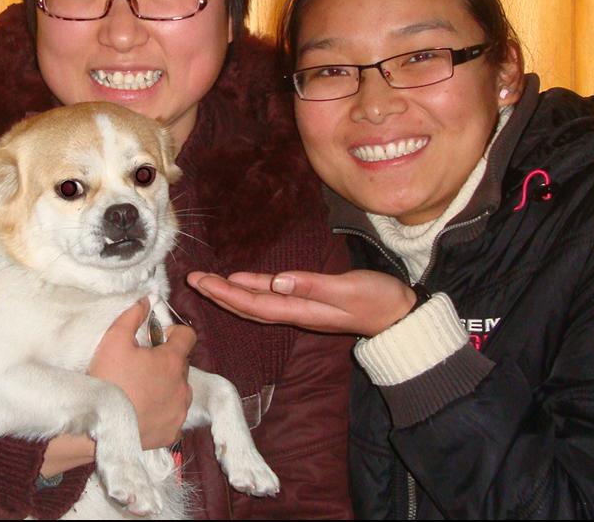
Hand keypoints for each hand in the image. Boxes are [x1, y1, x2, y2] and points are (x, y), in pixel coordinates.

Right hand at [89, 298, 194, 449]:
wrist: (100, 427)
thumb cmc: (108, 380)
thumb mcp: (114, 340)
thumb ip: (132, 316)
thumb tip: (146, 300)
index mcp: (172, 361)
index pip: (188, 335)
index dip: (172, 333)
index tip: (154, 339)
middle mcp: (183, 386)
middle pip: (181, 364)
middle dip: (165, 361)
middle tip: (140, 366)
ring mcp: (180, 411)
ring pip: (180, 391)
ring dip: (166, 386)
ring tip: (140, 390)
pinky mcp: (173, 432)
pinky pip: (173, 415)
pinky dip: (162, 411)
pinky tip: (143, 410)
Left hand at [187, 269, 414, 337]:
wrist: (400, 314)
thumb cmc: (378, 300)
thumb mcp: (348, 290)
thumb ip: (312, 285)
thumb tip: (276, 281)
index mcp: (301, 311)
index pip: (254, 304)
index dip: (226, 293)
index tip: (203, 282)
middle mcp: (295, 312)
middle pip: (248, 305)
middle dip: (219, 294)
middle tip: (192, 279)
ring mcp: (301, 308)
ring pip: (257, 301)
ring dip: (231, 291)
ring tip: (207, 280)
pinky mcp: (308, 300)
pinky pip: (272, 296)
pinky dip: (253, 288)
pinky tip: (242, 280)